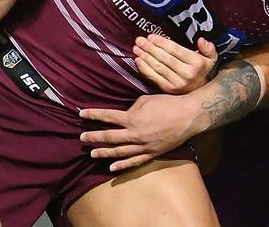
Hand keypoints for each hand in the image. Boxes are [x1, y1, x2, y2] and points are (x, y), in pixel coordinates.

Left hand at [79, 94, 196, 171]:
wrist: (187, 116)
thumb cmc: (167, 104)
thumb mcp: (145, 100)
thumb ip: (131, 108)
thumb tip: (124, 115)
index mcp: (132, 119)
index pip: (108, 117)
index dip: (93, 115)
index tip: (81, 113)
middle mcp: (135, 134)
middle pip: (109, 137)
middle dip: (94, 137)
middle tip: (82, 138)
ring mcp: (143, 146)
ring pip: (119, 152)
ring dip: (104, 153)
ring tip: (92, 153)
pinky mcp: (152, 153)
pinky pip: (134, 161)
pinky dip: (122, 165)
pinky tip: (111, 168)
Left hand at [134, 35, 216, 93]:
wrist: (201, 93)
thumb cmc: (202, 70)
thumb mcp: (210, 59)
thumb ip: (208, 48)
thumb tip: (201, 40)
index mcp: (197, 63)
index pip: (176, 50)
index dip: (162, 43)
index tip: (151, 36)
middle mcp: (188, 74)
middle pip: (165, 58)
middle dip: (150, 48)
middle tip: (139, 40)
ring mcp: (178, 83)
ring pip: (158, 67)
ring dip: (145, 56)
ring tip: (136, 48)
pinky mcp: (169, 89)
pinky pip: (154, 77)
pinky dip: (145, 68)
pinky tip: (138, 60)